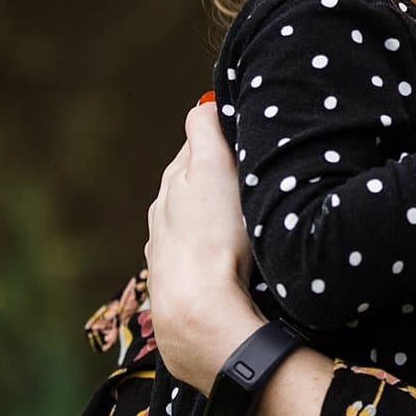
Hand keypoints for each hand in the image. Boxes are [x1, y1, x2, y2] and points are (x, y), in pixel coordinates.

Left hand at [145, 102, 268, 395]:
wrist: (199, 312)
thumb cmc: (214, 238)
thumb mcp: (213, 168)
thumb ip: (206, 129)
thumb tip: (204, 103)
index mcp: (176, 178)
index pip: (199, 140)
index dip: (224, 138)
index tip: (247, 142)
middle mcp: (163, 208)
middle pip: (193, 179)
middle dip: (217, 176)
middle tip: (252, 180)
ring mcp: (165, 246)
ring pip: (192, 217)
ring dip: (213, 215)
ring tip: (242, 223)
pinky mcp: (174, 278)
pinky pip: (193, 252)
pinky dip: (207, 248)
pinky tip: (226, 259)